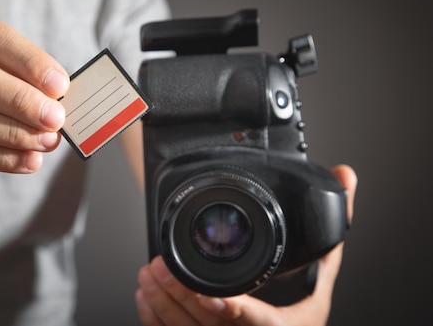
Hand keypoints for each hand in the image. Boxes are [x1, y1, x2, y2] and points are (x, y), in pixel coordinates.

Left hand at [136, 164, 356, 325]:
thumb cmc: (300, 314)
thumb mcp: (321, 276)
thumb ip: (332, 229)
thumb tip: (345, 178)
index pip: (253, 321)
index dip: (229, 309)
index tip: (207, 293)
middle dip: (178, 296)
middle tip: (157, 267)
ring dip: (162, 306)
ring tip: (148, 276)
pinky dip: (156, 320)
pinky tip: (146, 299)